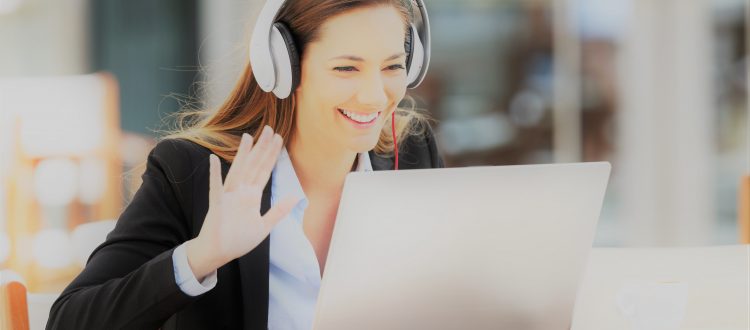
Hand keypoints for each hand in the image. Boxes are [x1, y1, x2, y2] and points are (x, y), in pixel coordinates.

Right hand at [186, 126, 299, 279]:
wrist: (218, 253)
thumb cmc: (238, 240)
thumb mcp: (264, 226)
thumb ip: (279, 211)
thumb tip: (296, 197)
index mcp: (252, 196)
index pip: (264, 171)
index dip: (272, 155)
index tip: (279, 139)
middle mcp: (241, 193)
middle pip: (254, 166)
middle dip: (262, 148)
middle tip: (270, 129)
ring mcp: (228, 198)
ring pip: (237, 172)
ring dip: (242, 155)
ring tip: (248, 137)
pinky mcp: (217, 206)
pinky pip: (215, 188)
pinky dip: (214, 175)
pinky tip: (213, 159)